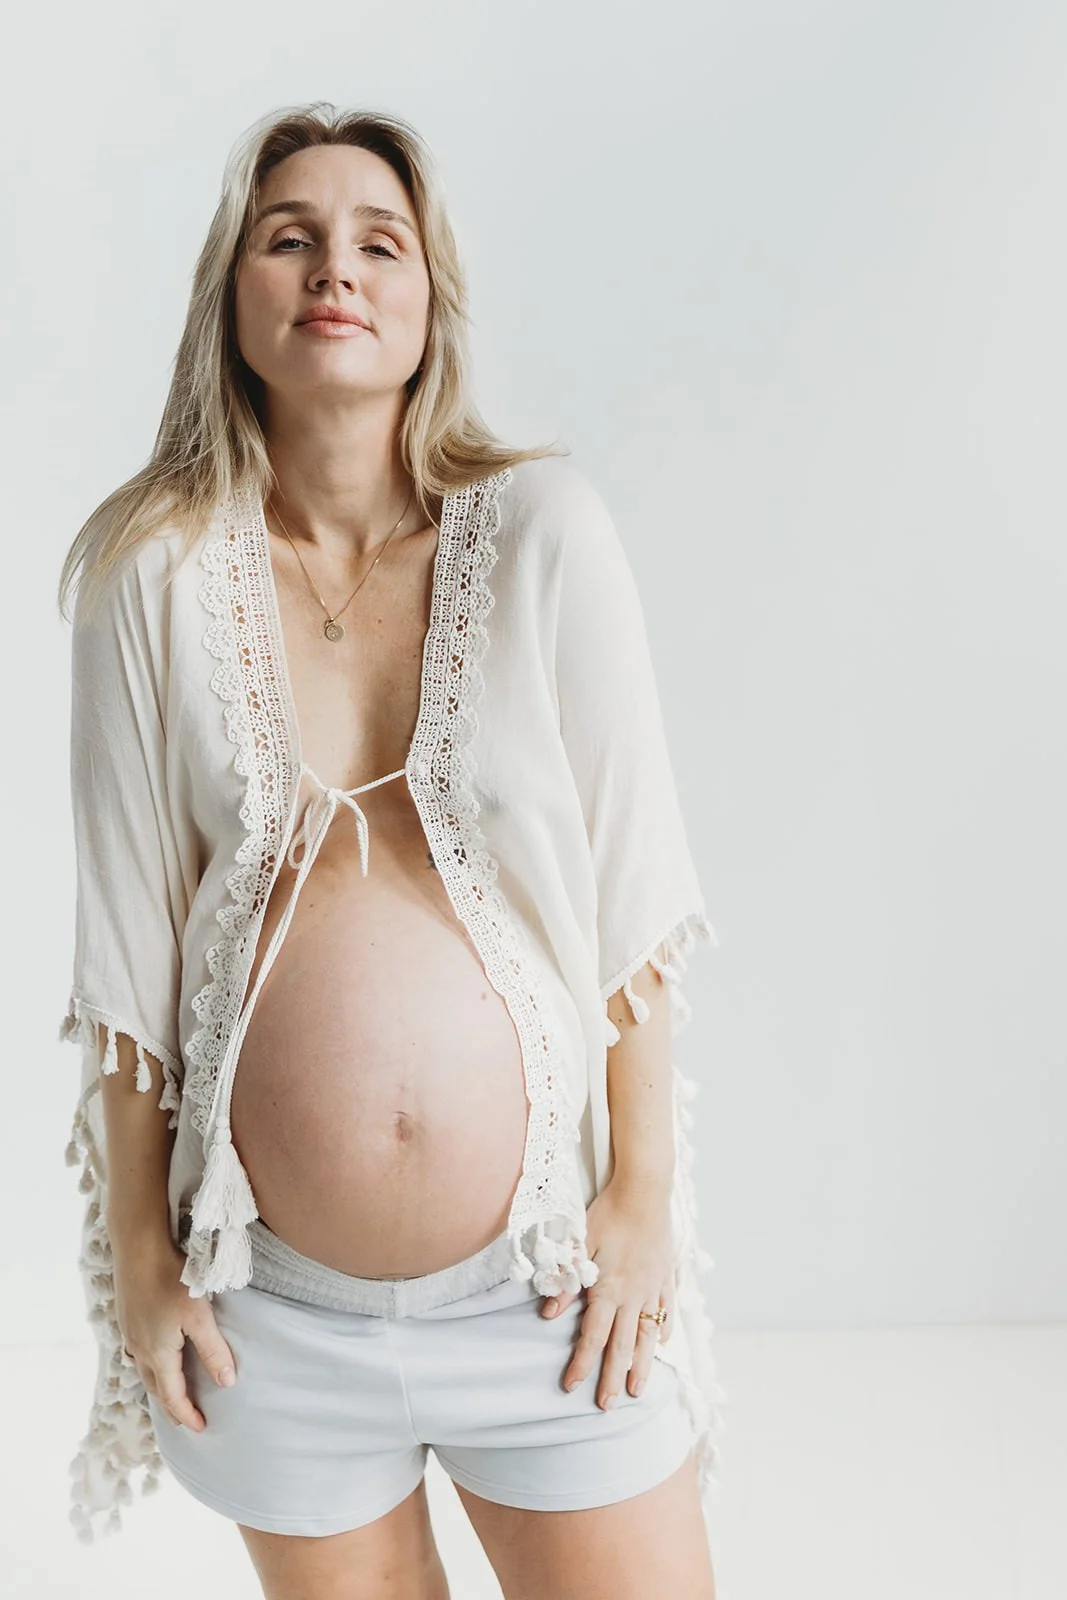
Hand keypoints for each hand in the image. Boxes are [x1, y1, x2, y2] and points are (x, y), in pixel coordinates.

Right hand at [111, 1234, 237, 1431]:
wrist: (138, 1247)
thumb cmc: (172, 1278)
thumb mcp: (200, 1316)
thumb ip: (213, 1350)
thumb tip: (226, 1384)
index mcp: (158, 1353)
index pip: (173, 1396)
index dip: (187, 1415)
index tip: (201, 1429)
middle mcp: (139, 1349)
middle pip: (156, 1388)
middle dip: (171, 1406)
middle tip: (186, 1419)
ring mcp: (130, 1333)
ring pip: (145, 1371)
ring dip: (160, 1386)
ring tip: (172, 1392)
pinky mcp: (127, 1318)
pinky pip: (138, 1353)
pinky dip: (151, 1366)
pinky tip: (156, 1355)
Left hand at [539, 1178, 674, 1408]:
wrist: (645, 1190)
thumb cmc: (608, 1212)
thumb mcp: (579, 1243)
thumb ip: (567, 1280)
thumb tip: (547, 1313)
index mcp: (608, 1288)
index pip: (592, 1336)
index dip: (581, 1364)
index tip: (571, 1387)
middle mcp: (633, 1294)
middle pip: (622, 1346)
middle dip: (613, 1378)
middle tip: (607, 1406)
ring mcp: (653, 1287)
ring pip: (648, 1335)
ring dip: (642, 1365)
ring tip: (638, 1390)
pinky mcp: (666, 1275)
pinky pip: (666, 1309)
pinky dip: (664, 1329)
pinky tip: (663, 1344)